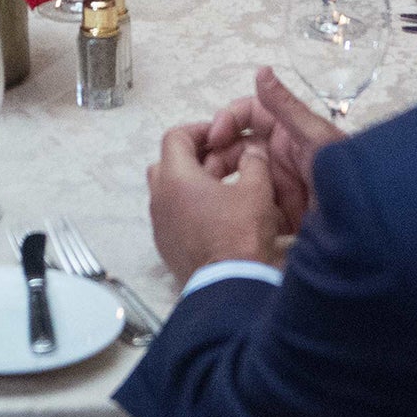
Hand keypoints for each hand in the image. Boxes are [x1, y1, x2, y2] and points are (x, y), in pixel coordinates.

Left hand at [147, 122, 283, 285]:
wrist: (229, 285)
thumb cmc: (240, 234)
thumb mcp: (257, 190)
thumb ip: (254, 162)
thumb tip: (252, 151)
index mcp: (175, 177)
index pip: (175, 137)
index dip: (199, 130)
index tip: (221, 136)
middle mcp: (159, 198)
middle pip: (168, 163)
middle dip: (196, 157)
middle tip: (224, 161)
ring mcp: (159, 224)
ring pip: (169, 191)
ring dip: (192, 183)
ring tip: (223, 188)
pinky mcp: (165, 245)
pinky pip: (172, 215)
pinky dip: (189, 207)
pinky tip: (215, 215)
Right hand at [202, 67, 345, 231]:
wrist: (365, 225)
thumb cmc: (344, 173)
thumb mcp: (315, 137)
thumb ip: (286, 106)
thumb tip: (261, 70)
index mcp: (287, 131)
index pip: (248, 115)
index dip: (228, 120)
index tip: (214, 137)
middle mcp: (280, 155)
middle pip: (238, 148)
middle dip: (218, 156)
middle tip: (203, 174)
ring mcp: (279, 185)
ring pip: (240, 178)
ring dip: (224, 184)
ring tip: (212, 197)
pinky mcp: (281, 215)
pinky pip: (252, 209)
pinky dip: (239, 212)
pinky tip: (229, 217)